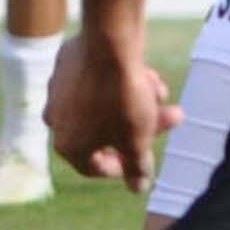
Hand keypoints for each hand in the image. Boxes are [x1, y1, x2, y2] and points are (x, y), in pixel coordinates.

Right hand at [45, 35, 182, 190]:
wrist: (109, 42)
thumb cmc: (122, 98)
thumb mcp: (137, 139)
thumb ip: (137, 167)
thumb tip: (138, 188)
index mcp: (66, 144)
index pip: (94, 166)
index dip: (123, 166)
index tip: (143, 157)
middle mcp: (55, 119)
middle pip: (106, 131)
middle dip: (143, 125)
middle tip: (173, 116)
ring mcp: (58, 89)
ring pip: (105, 103)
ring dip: (138, 101)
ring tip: (162, 91)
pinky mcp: (66, 63)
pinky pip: (97, 79)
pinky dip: (121, 80)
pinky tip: (146, 73)